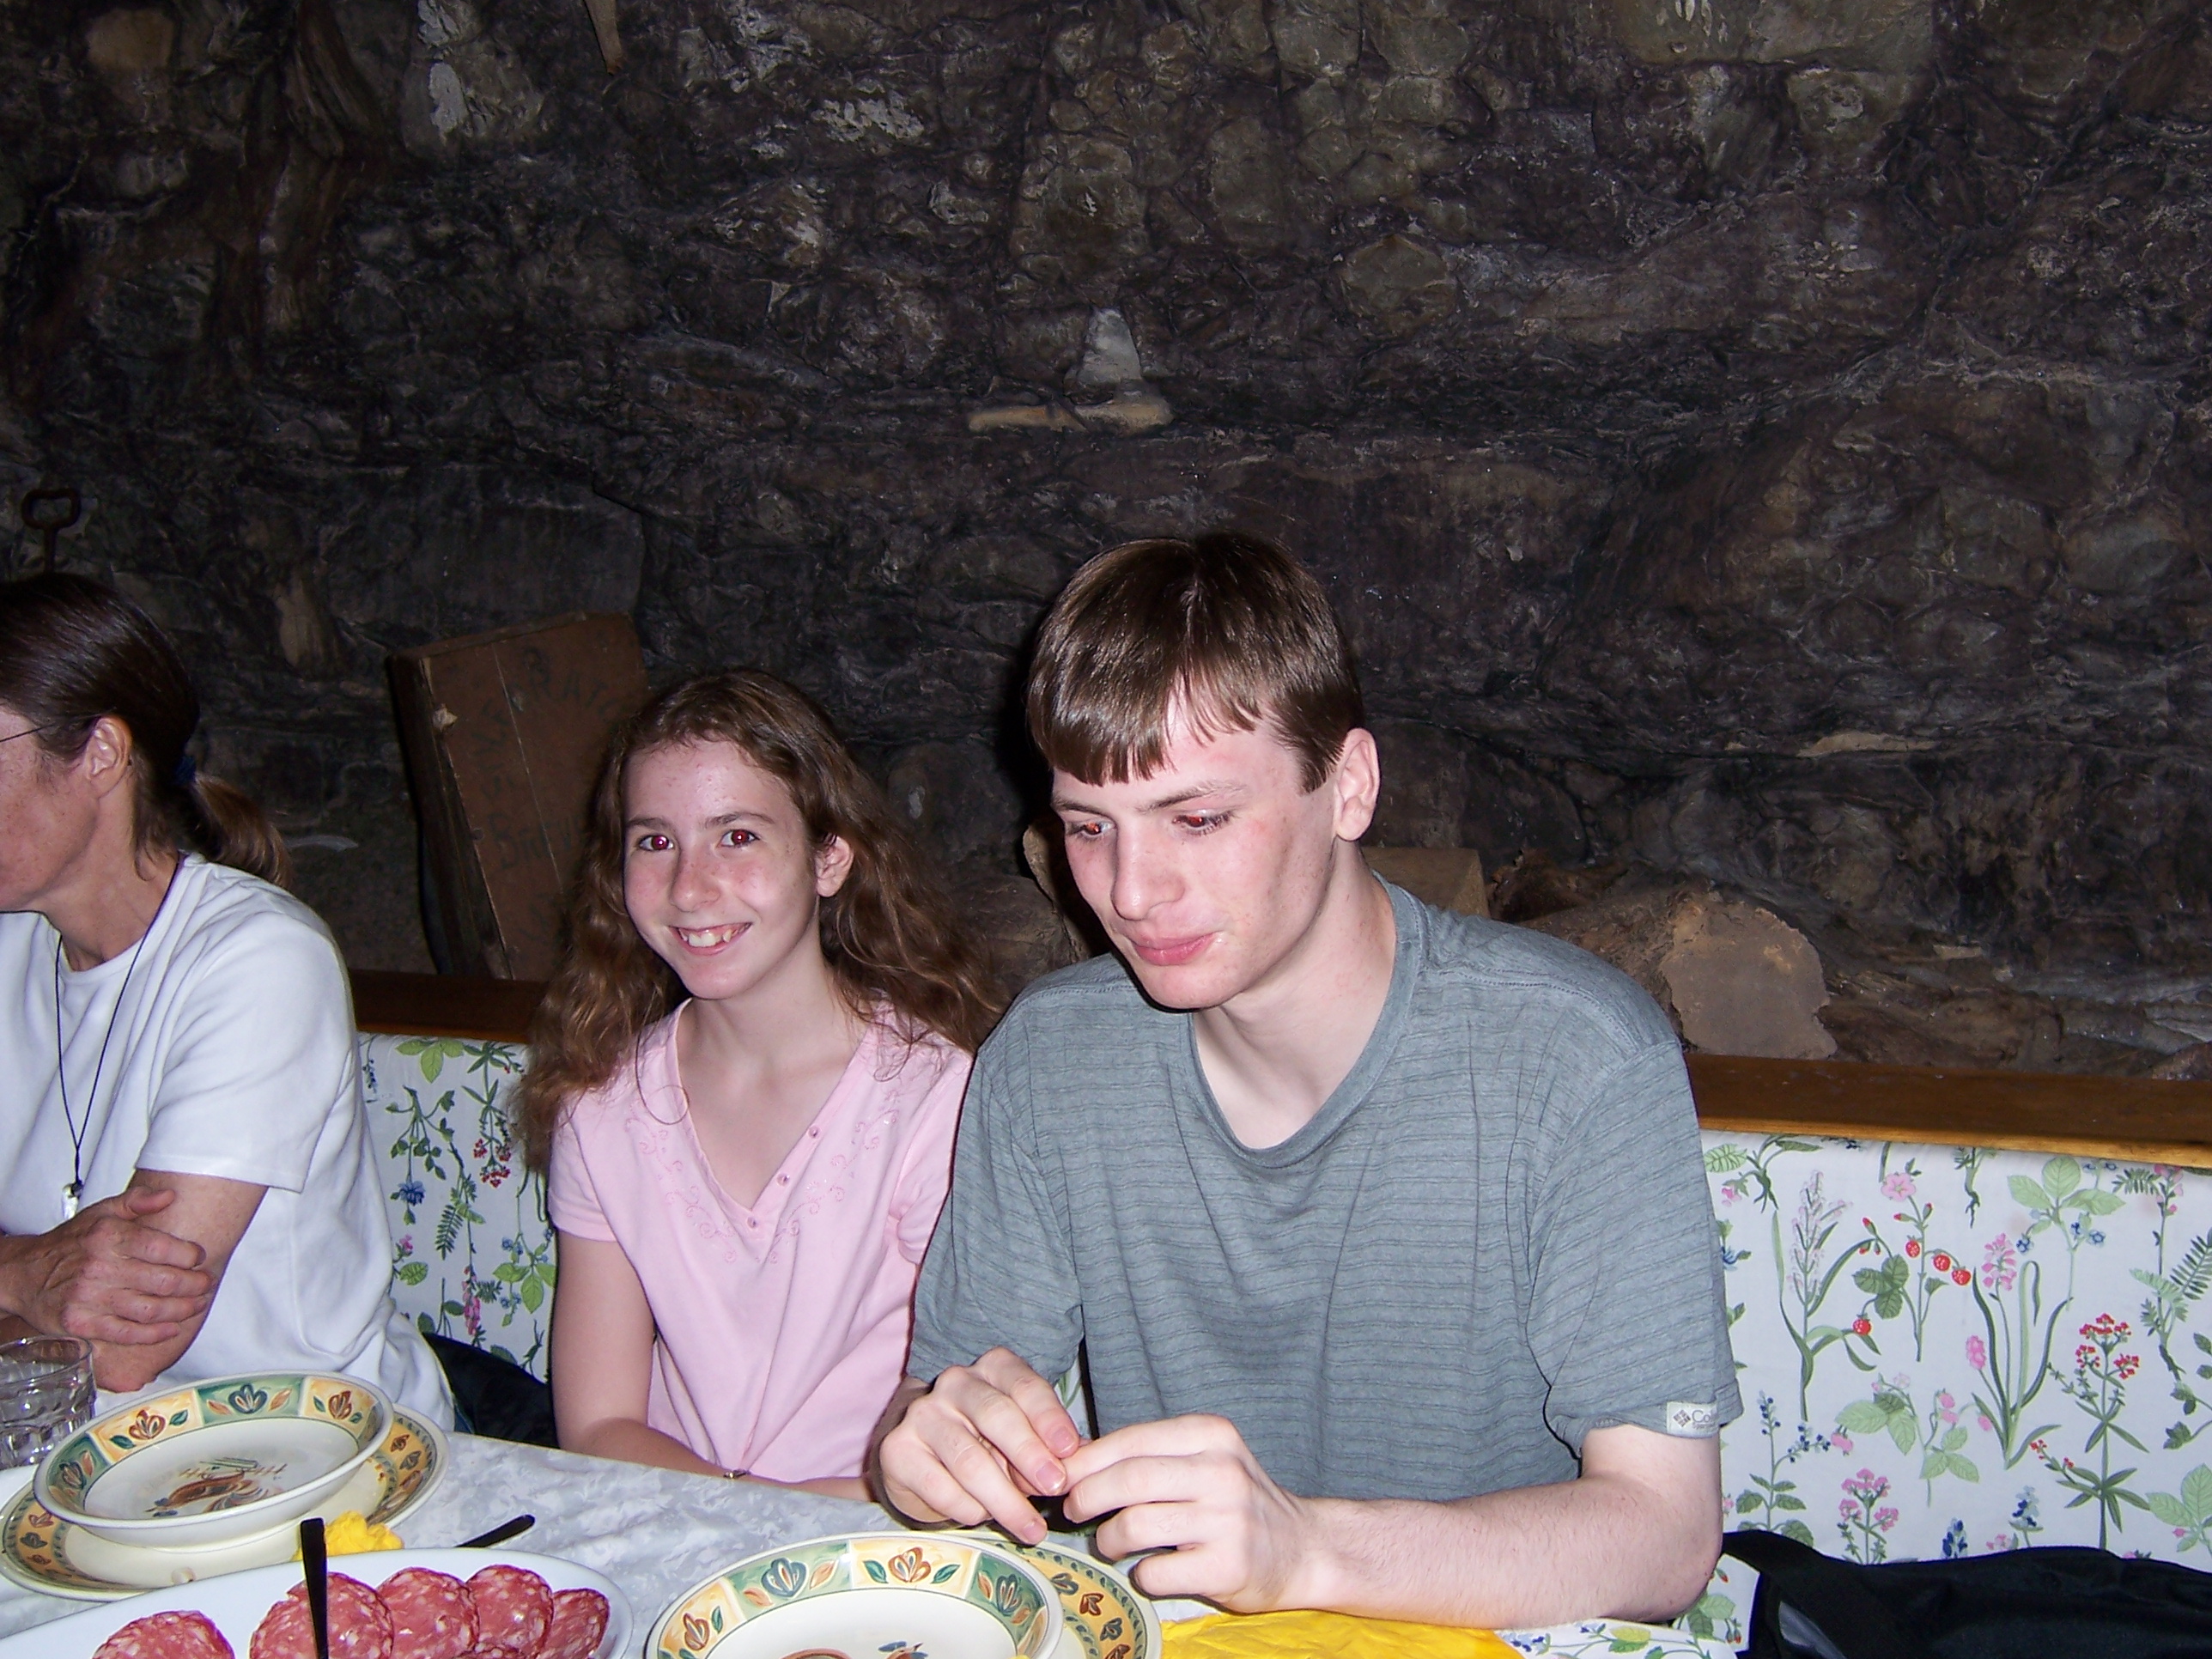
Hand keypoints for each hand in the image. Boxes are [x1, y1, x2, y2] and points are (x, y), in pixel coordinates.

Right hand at [0, 1189, 213, 1346]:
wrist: (23, 1273)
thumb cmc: (70, 1242)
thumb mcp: (101, 1212)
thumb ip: (136, 1201)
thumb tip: (170, 1196)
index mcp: (108, 1236)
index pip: (162, 1247)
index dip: (189, 1255)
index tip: (200, 1258)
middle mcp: (100, 1266)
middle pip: (162, 1281)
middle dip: (194, 1285)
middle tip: (206, 1284)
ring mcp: (89, 1297)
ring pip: (149, 1309)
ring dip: (181, 1310)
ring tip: (196, 1305)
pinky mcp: (80, 1323)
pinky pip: (125, 1333)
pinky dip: (153, 1334)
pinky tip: (171, 1328)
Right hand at [876, 1349, 1083, 1543]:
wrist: (922, 1455)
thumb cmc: (986, 1443)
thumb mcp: (1021, 1438)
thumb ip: (1045, 1449)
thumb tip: (1074, 1466)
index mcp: (993, 1369)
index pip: (1025, 1385)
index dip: (1049, 1418)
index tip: (1070, 1451)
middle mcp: (955, 1382)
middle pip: (996, 1415)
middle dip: (1029, 1454)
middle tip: (1054, 1488)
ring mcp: (922, 1414)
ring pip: (970, 1459)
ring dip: (1005, 1499)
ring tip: (1030, 1527)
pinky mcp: (897, 1450)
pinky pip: (940, 1486)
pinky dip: (968, 1509)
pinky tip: (981, 1516)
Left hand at [1061, 1415, 1317, 1611]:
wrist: (1301, 1548)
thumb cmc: (1236, 1501)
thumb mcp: (1204, 1459)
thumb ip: (1150, 1454)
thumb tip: (1075, 1456)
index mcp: (1211, 1435)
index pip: (1131, 1441)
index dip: (1086, 1461)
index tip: (1062, 1477)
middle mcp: (1220, 1471)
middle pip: (1128, 1479)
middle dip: (1086, 1496)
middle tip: (1073, 1510)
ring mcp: (1225, 1520)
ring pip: (1134, 1525)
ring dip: (1107, 1539)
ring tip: (1109, 1543)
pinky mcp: (1226, 1566)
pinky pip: (1155, 1572)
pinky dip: (1140, 1574)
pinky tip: (1149, 1569)